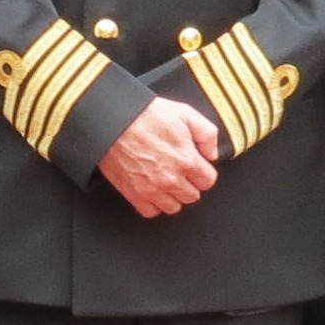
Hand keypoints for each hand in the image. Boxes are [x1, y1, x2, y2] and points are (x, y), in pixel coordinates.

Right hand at [97, 95, 221, 217]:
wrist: (112, 120)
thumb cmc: (145, 115)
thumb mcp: (184, 113)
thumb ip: (207, 134)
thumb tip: (212, 154)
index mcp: (187, 159)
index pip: (208, 181)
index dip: (202, 172)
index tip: (194, 166)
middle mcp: (171, 178)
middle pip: (192, 196)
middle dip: (188, 184)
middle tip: (178, 171)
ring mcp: (152, 189)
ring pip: (173, 207)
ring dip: (172, 196)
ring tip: (165, 181)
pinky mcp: (134, 194)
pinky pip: (151, 211)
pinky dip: (153, 204)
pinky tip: (151, 189)